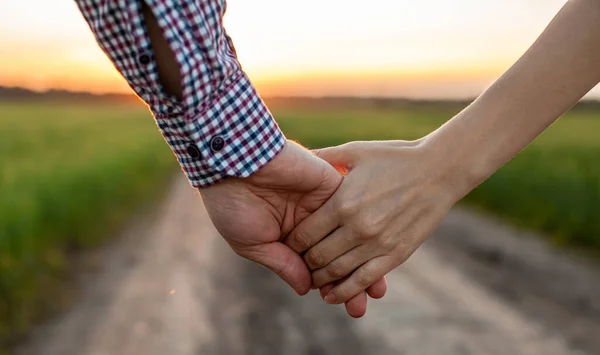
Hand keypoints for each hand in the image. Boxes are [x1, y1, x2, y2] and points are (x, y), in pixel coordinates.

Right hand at [200, 140, 386, 316]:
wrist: (234, 163)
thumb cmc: (233, 205)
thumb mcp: (253, 243)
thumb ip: (283, 264)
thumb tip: (307, 289)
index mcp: (287, 236)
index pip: (314, 265)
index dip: (329, 285)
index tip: (344, 305)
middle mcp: (308, 223)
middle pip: (337, 255)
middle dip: (350, 281)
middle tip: (361, 305)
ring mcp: (322, 205)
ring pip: (349, 239)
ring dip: (363, 263)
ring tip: (375, 290)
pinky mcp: (332, 186)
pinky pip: (353, 211)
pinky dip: (363, 234)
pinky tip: (375, 258)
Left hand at [284, 140, 461, 303]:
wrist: (438, 170)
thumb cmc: (393, 157)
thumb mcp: (355, 151)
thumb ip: (323, 158)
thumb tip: (295, 153)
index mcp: (343, 202)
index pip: (304, 234)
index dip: (291, 243)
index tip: (287, 243)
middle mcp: (357, 227)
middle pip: (317, 257)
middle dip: (302, 263)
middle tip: (297, 263)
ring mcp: (378, 243)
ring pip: (337, 272)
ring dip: (319, 280)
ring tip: (311, 280)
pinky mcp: (396, 254)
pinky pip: (364, 280)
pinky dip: (345, 292)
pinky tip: (332, 296)